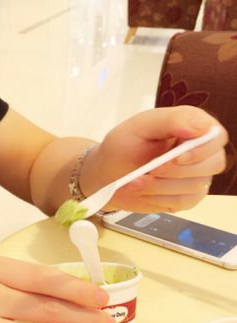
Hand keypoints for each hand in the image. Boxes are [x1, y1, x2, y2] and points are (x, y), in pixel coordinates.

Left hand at [81, 106, 226, 212]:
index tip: (177, 157)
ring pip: (196, 185)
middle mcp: (198, 150)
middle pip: (213, 163)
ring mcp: (195, 175)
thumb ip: (170, 120)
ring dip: (160, 186)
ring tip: (135, 181)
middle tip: (150, 170)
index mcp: (190, 126)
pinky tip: (141, 191)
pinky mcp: (187, 195)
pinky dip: (158, 198)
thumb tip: (202, 126)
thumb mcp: (139, 127)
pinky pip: (185, 201)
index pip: (216, 136)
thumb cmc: (122, 147)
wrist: (106, 174)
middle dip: (177, 171)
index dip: (202, 149)